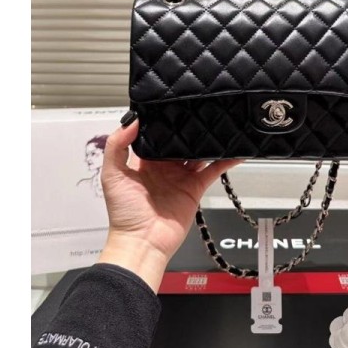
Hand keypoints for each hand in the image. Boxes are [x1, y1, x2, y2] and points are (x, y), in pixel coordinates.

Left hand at [98, 117, 241, 291]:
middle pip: (179, 143)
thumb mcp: (112, 175)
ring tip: (218, 123)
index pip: (156, 136)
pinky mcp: (195, 189)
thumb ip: (117, 146)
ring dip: (207, 141)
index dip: (163, 122)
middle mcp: (164, 168)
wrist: (143, 243)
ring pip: (197, 154)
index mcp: (143, 162)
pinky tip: (235, 150)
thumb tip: (131, 120)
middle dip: (188, 129)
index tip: (172, 105)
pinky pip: (213, 171)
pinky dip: (225, 161)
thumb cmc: (124, 213)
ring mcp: (181, 178)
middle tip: (199, 109)